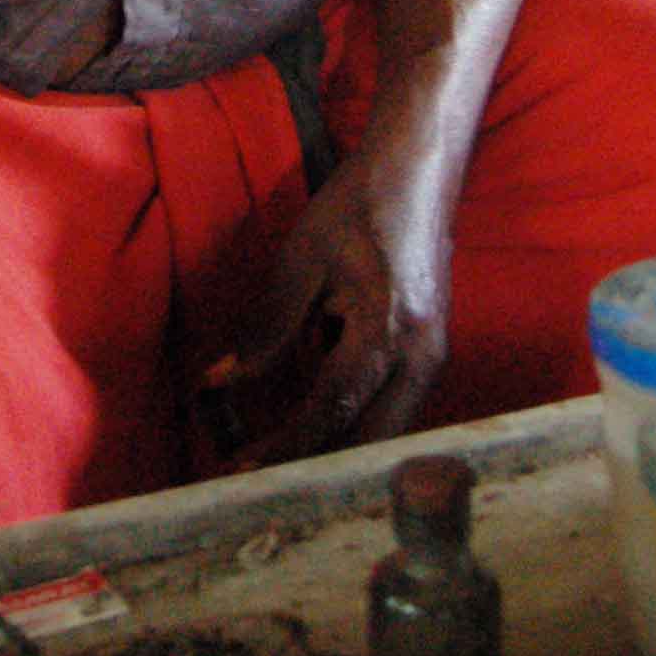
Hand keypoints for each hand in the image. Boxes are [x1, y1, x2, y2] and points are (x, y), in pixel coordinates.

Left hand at [202, 100, 458, 467]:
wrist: (418, 171)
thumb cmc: (358, 206)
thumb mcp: (303, 258)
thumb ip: (268, 326)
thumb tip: (222, 381)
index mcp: (388, 329)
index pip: (332, 408)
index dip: (286, 445)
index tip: (243, 472)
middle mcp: (422, 356)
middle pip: (370, 442)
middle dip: (315, 468)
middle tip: (258, 484)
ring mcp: (433, 358)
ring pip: (385, 433)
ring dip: (335, 447)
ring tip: (276, 457)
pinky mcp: (430, 354)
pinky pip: (392, 408)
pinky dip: (354, 420)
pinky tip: (314, 418)